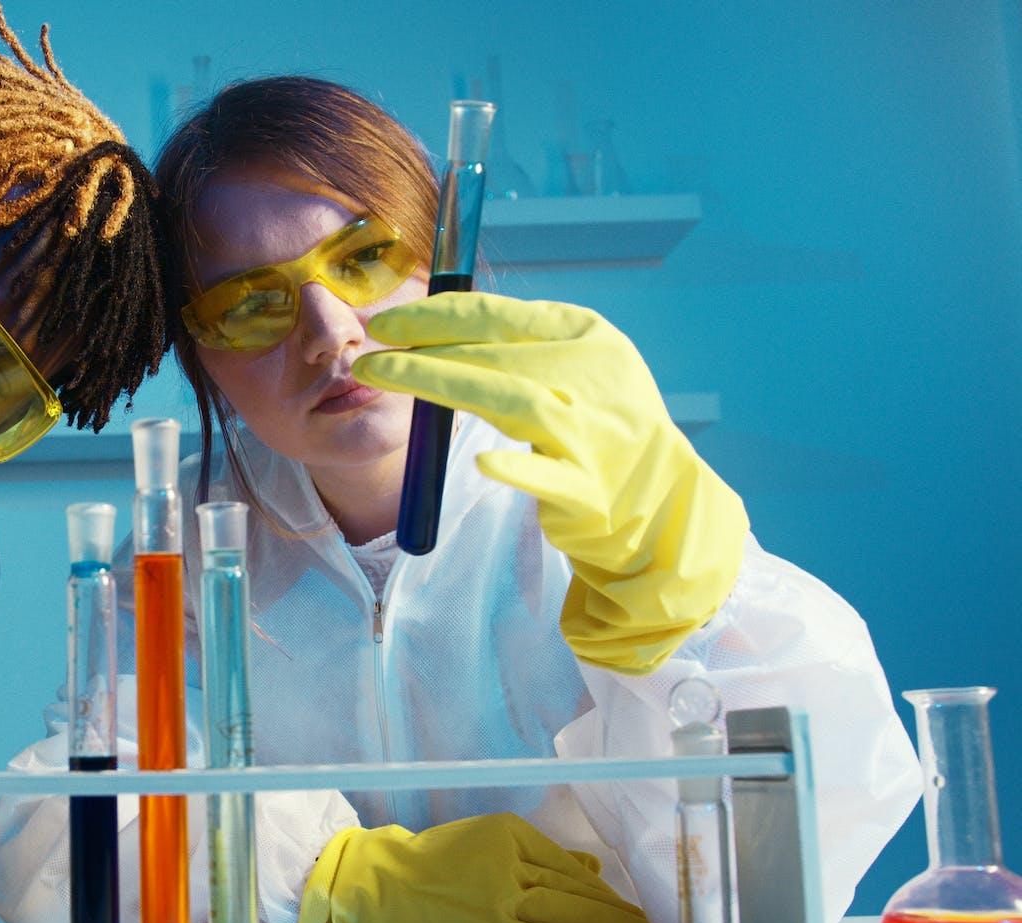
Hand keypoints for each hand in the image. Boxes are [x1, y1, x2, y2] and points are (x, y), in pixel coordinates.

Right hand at [296, 813, 662, 922]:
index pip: (570, 866)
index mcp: (510, 831)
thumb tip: (591, 866)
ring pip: (572, 913)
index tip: (631, 908)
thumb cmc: (426, 867)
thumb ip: (538, 856)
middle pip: (579, 889)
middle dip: (621, 914)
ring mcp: (503, 892)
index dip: (606, 891)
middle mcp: (511, 857)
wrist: (377, 886)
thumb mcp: (483, 845)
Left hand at [357, 293, 747, 674]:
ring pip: (513, 400)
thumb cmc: (597, 426)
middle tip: (368, 351)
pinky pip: (548, 476)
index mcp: (587, 338)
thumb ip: (515, 346)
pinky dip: (517, 468)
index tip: (387, 322)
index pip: (500, 316)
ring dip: (441, 383)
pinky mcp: (590, 491)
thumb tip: (435, 321)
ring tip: (382, 377)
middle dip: (424, 346)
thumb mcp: (571, 367)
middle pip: (496, 354)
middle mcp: (594, 377)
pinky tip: (481, 463)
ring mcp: (595, 434)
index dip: (435, 315)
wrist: (660, 502)